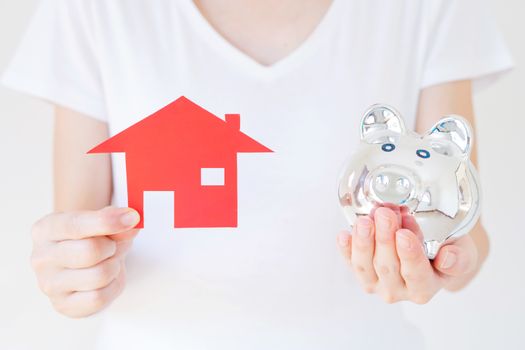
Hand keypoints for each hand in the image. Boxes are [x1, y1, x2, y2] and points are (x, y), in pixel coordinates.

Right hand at [30, 206, 140, 316]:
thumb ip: (116, 223)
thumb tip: (132, 222)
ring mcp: (49, 284)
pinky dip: (112, 287)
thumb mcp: (103, 225)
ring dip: (115, 267)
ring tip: (109, 263)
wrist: (81, 267)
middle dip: (112, 248)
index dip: (107, 221)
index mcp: (46, 229)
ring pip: (99, 275)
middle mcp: (41, 257)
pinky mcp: (63, 306)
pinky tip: (107, 280)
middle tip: (113, 247)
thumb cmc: (92, 240)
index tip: (132, 217)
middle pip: (91, 251)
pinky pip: (99, 297)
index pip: (76, 225)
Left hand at [337, 206, 478, 303]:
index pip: (416, 274)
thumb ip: (458, 258)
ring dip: (364, 241)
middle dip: (385, 238)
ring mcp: (376, 283)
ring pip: (365, 265)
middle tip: (386, 214)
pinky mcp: (360, 271)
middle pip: (387, 266)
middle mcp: (398, 290)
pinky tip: (344, 235)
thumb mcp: (462, 252)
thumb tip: (447, 259)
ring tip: (366, 220)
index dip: (409, 254)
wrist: (431, 247)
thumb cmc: (445, 250)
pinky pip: (349, 261)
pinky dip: (345, 248)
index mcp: (424, 289)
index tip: (404, 234)